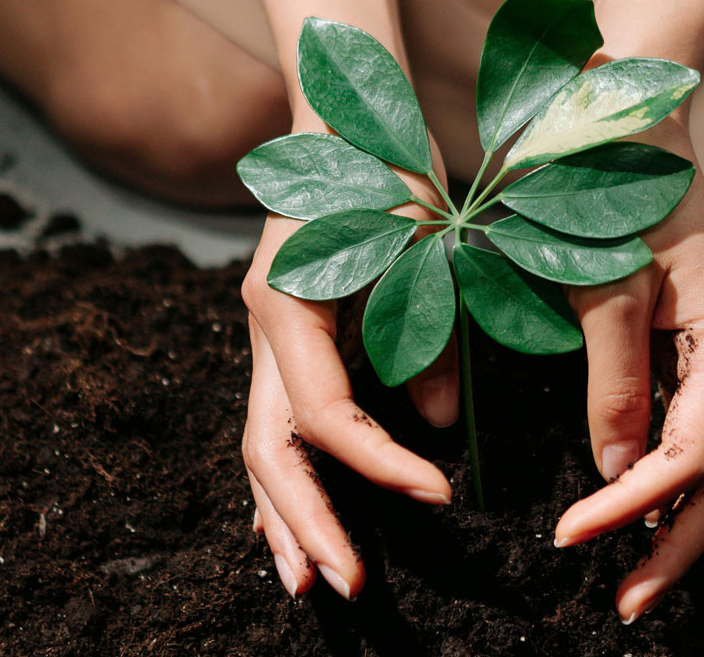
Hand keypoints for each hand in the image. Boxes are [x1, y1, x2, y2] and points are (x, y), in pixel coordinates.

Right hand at [240, 127, 456, 599]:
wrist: (343, 120)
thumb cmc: (387, 170)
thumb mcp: (421, 247)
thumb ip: (429, 334)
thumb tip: (442, 427)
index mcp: (289, 304)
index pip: (326, 415)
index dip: (380, 465)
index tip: (440, 495)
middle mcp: (264, 329)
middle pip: (271, 450)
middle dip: (308, 523)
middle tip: (349, 585)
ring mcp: (264, 339)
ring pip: (261, 449)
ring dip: (284, 519)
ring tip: (308, 583)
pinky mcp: (282, 343)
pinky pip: (275, 427)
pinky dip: (289, 481)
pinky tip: (299, 526)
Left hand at [552, 118, 703, 623]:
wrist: (626, 118)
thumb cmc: (610, 184)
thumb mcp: (604, 279)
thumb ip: (613, 377)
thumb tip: (614, 472)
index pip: (696, 453)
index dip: (636, 508)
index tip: (572, 537)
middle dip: (678, 546)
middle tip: (626, 605)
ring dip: (675, 523)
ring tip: (630, 577)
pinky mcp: (698, 346)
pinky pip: (695, 429)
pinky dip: (665, 480)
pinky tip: (632, 510)